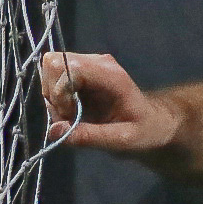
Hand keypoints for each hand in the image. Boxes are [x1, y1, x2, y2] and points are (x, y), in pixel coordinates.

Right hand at [40, 51, 178, 152]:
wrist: (153, 123)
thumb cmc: (144, 130)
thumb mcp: (121, 140)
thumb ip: (89, 136)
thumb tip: (53, 130)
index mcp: (110, 74)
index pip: (65, 66)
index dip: (60, 92)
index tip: (71, 114)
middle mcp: (97, 63)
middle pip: (52, 64)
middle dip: (53, 94)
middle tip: (69, 116)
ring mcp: (87, 65)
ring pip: (49, 71)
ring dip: (53, 98)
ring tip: (73, 116)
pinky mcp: (79, 73)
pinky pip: (53, 79)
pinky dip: (55, 98)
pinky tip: (72, 112)